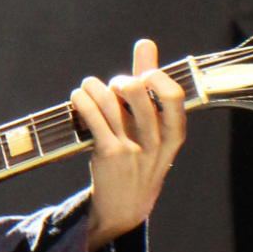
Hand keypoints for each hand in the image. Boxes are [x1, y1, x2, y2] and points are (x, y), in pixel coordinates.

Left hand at [70, 38, 185, 251]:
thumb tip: (145, 44)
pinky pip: (94, 120)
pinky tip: (78, 97)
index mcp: (174, 135)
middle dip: (121, 82)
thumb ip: (149, 87)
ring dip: (94, 87)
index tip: (143, 74)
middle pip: (139, 95)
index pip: (175, 96)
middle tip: (112, 86)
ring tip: (87, 86)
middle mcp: (156, 142)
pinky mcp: (108, 156)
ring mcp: (132, 150)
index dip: (156, 77)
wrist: (125, 208)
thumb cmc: (139, 159)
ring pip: (111, 105)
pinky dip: (83, 102)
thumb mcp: (152, 130)